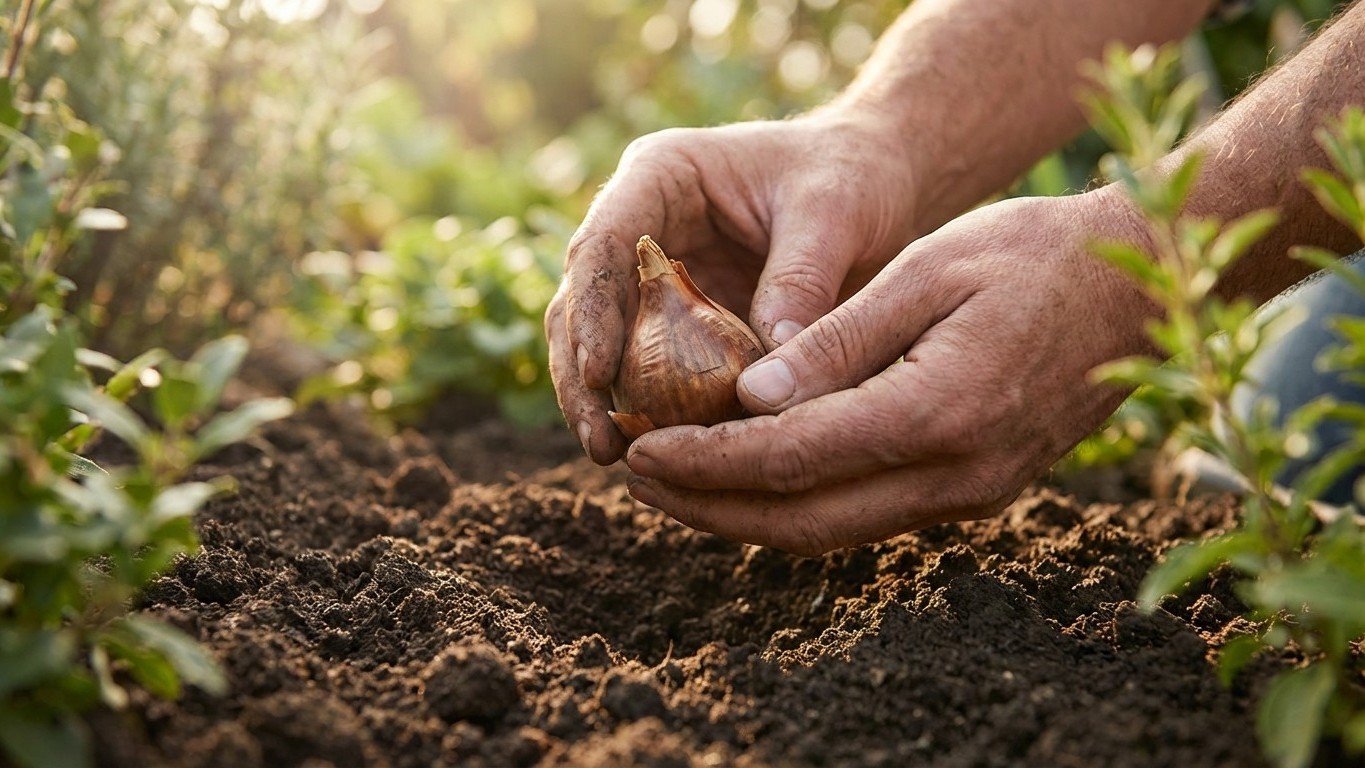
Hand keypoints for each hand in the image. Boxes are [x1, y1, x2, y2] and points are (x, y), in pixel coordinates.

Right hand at [545, 112, 920, 464]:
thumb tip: (769, 374)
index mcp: (661, 176)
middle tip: (599, 442)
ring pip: (604, 344)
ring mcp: (656, 279)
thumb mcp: (834, 213)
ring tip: (615, 458)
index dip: (592, 311)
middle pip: (584, 302)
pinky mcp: (681, 324)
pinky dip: (656, 413)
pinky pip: (655, 373)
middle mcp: (643, 226)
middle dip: (581, 376)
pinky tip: (666, 457)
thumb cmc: (852, 175)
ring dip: (605, 403)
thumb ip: (800, 282)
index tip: (598, 375)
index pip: (603, 244)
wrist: (878, 181)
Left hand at [622, 190, 1158, 555]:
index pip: (792, 458)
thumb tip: (750, 398)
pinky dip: (795, 505)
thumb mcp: (928, 269)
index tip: (637, 451)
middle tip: (633, 477)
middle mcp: (955, 474)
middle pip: (802, 519)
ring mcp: (970, 494)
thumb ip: (839, 340)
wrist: (1135, 287)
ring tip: (672, 483)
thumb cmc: (1033, 255)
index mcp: (940, 410)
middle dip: (707, 507)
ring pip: (830, 530)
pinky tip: (749, 477)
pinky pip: (865, 515)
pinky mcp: (972, 491)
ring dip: (743, 516)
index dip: (705, 463)